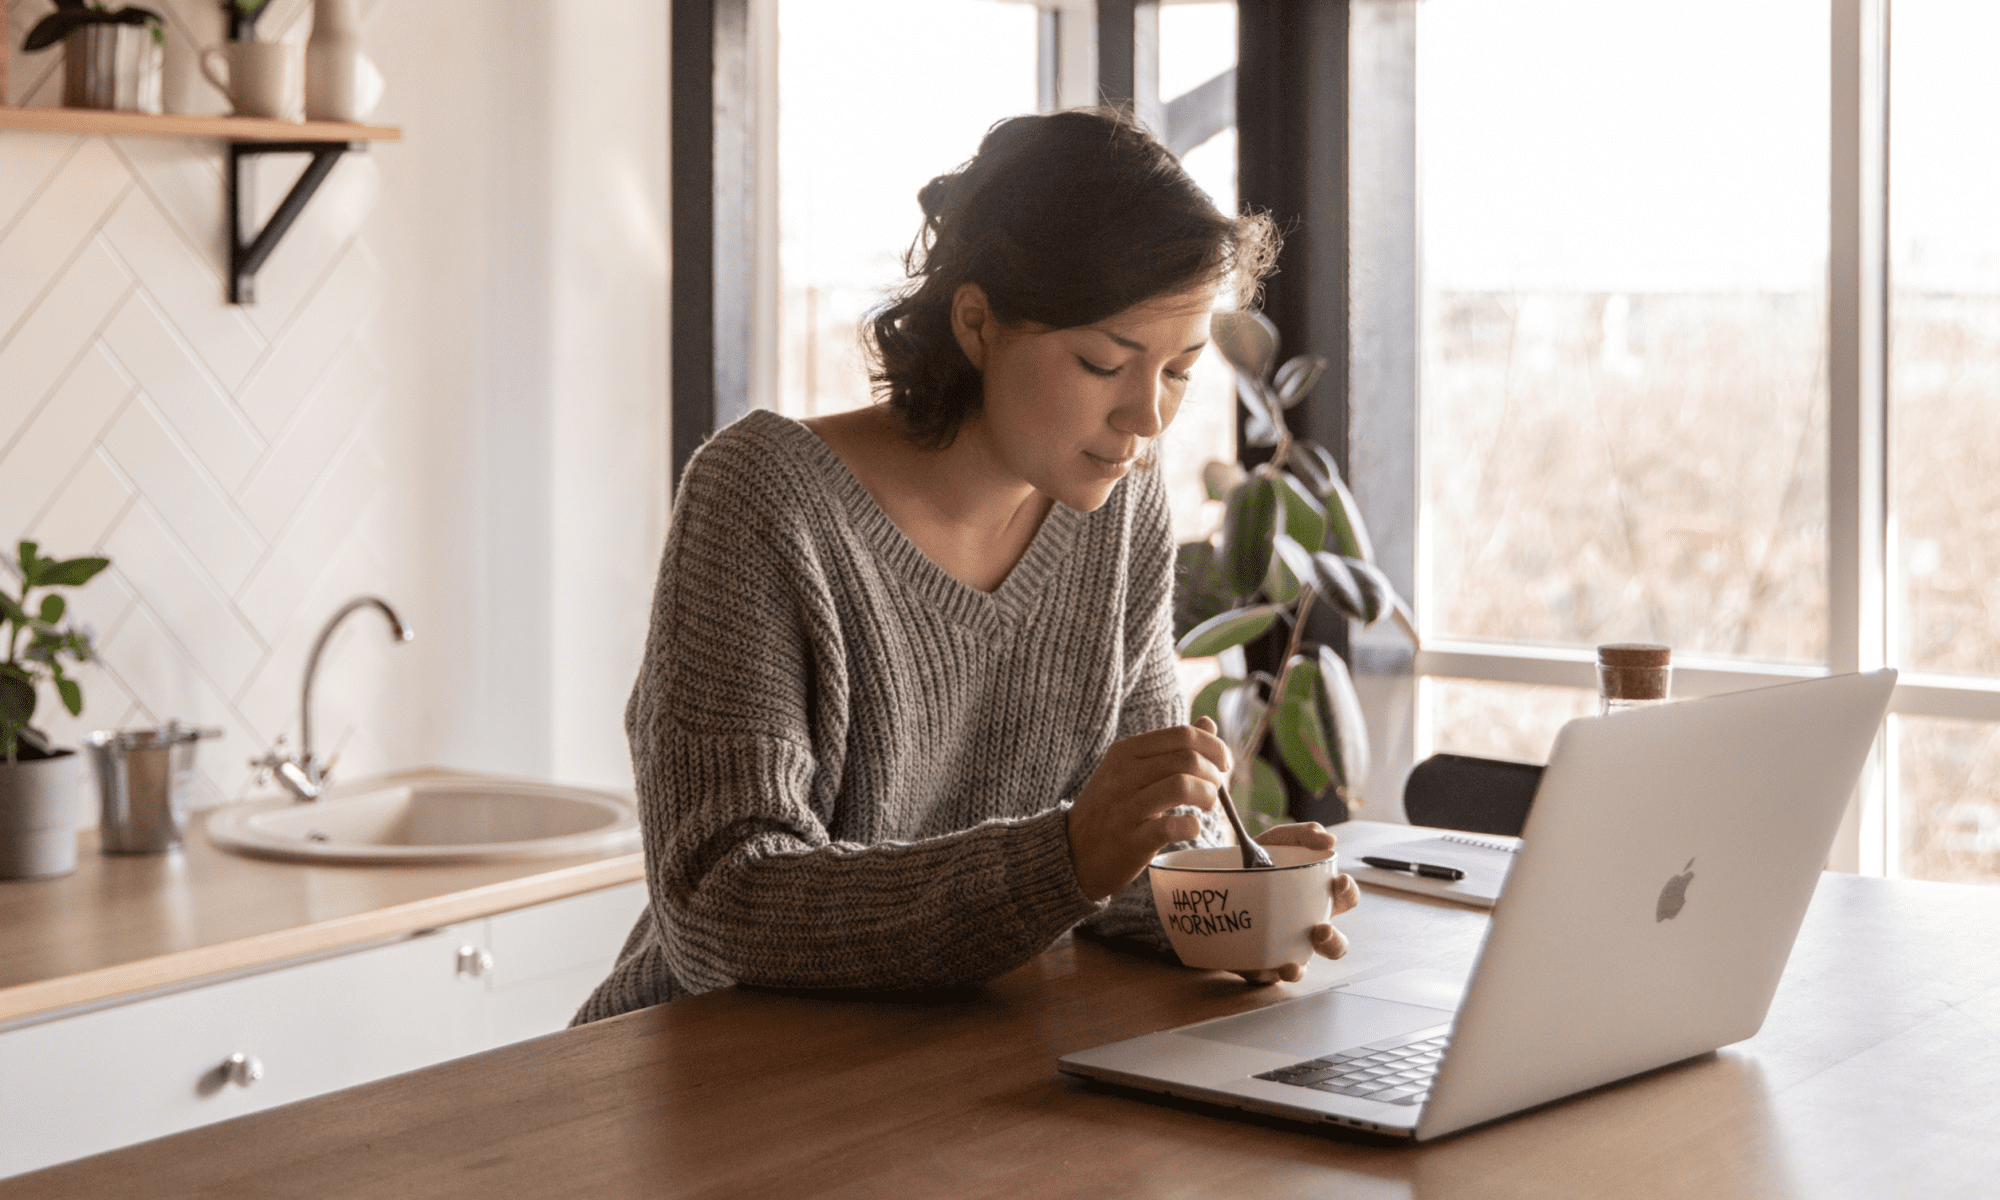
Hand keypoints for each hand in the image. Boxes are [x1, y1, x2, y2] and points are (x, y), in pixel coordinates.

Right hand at [1067, 723, 1230, 899]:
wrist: (1074, 853)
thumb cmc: (1112, 808)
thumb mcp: (1133, 769)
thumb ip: (1172, 746)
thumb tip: (1208, 723)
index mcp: (1126, 752)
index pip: (1183, 735)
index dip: (1214, 747)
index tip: (1223, 765)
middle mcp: (1123, 774)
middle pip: (1188, 759)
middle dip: (1213, 775)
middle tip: (1214, 790)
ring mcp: (1125, 808)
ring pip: (1182, 786)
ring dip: (1208, 796)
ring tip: (1207, 806)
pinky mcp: (1131, 840)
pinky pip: (1172, 826)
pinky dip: (1192, 826)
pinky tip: (1190, 827)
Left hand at [1229, 821, 1360, 983]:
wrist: (1212, 878)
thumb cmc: (1256, 860)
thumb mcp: (1276, 841)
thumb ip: (1302, 835)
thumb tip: (1328, 838)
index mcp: (1316, 898)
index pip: (1344, 899)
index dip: (1348, 892)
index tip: (1339, 881)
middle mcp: (1305, 926)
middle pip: (1335, 945)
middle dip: (1333, 942)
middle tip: (1320, 930)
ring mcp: (1283, 946)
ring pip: (1304, 966)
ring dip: (1302, 968)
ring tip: (1293, 964)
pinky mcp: (1256, 959)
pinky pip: (1266, 975)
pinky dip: (1266, 974)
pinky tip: (1262, 967)